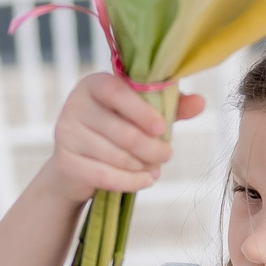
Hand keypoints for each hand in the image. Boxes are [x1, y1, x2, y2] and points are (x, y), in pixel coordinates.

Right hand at [44, 74, 205, 204]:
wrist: (78, 160)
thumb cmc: (117, 127)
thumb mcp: (143, 113)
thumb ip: (171, 106)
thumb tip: (200, 102)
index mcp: (95, 84)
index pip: (118, 93)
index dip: (142, 112)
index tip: (162, 128)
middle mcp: (76, 105)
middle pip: (122, 132)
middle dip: (151, 148)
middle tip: (167, 155)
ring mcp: (66, 133)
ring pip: (115, 156)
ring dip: (142, 166)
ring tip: (155, 168)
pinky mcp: (65, 161)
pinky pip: (104, 175)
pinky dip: (130, 182)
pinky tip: (145, 181)